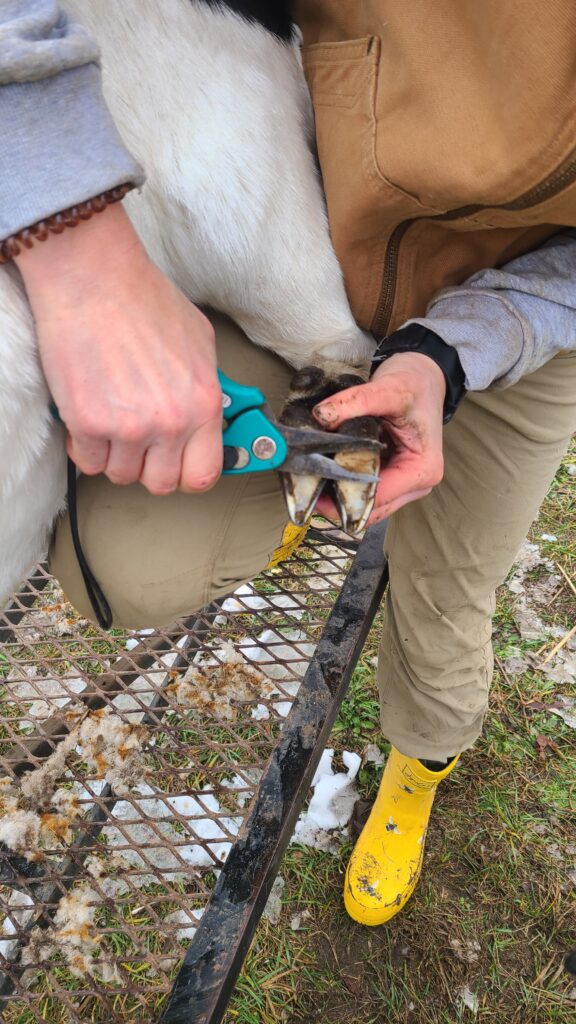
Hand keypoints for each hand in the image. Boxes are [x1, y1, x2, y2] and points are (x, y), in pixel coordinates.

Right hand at [16, 204, 221, 494]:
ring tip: (110, 419)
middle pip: (159, 483)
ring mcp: (128, 427)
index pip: (203, 475)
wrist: (93, 277)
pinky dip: (84, 447)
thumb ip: (206, 387)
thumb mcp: (200, 342)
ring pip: (120, 474)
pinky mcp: (87, 424)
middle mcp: (170, 423)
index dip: (186, 474)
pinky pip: (87, 462)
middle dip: (147, 466)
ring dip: (114, 454)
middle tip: (137, 440)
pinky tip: (87, 419)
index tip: (176, 464)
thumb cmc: (144, 299)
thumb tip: (208, 412)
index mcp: (203, 405)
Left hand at [313, 352, 445, 523]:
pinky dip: (344, 486)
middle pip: (371, 509)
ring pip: (366, 505)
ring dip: (338, 496)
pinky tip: (323, 472)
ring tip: (309, 479)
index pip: (378, 497)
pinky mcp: (392, 479)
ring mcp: (404, 484)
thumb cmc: (415, 385)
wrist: (424, 378)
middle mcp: (417, 484)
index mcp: (422, 469)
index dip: (342, 497)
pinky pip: (365, 492)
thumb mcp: (388, 388)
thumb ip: (355, 401)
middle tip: (302, 485)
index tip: (311, 487)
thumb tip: (322, 416)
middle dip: (336, 501)